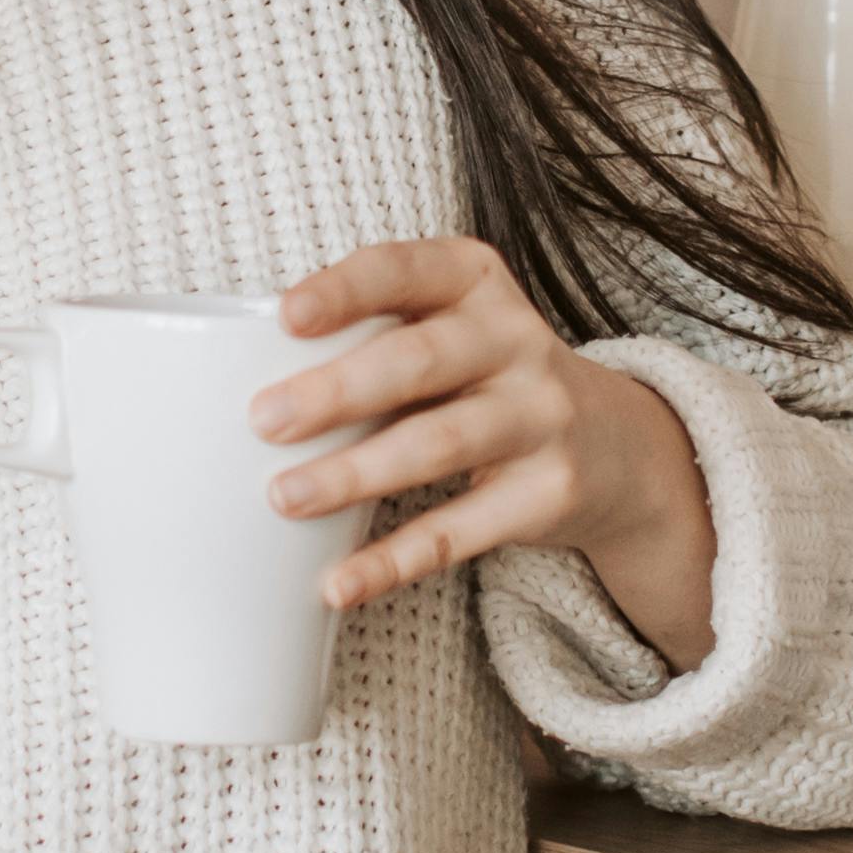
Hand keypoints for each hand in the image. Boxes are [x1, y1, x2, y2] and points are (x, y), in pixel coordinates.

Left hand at [257, 237, 716, 667]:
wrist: (616, 445)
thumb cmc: (485, 376)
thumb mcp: (451, 327)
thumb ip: (374, 334)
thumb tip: (236, 378)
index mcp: (475, 281)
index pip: (406, 270)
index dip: (347, 289)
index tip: (286, 315)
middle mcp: (517, 339)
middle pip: (422, 359)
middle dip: (339, 389)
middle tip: (264, 420)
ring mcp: (541, 416)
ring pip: (441, 442)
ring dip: (356, 473)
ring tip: (284, 497)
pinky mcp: (547, 492)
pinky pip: (462, 529)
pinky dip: (395, 560)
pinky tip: (338, 583)